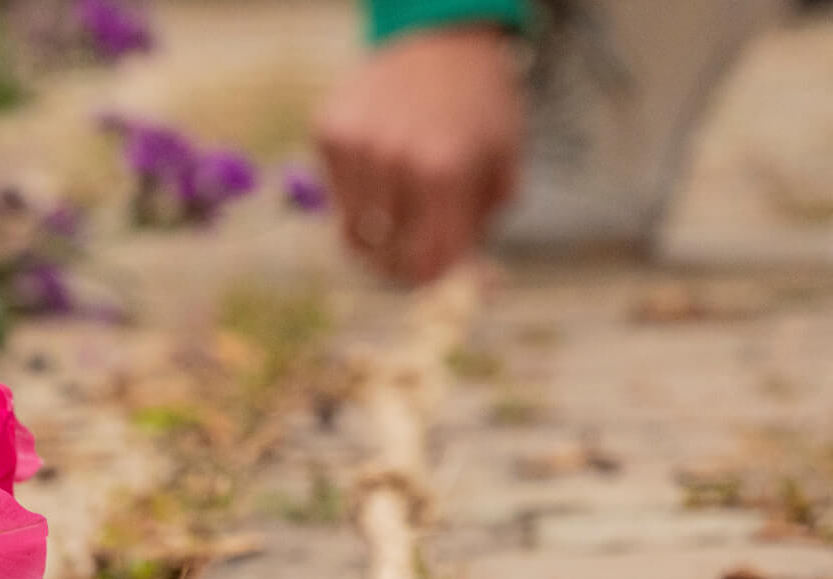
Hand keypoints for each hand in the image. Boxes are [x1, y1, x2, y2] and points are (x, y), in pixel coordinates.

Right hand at [316, 24, 522, 284]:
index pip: (423, 266)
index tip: (431, 273)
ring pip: (355, 232)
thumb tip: (472, 289)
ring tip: (398, 209)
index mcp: (444, 173)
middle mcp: (395, 160)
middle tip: (411, 252)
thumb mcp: (502, 169)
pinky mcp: (330, 130)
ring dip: (377, 231)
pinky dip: (355, 196)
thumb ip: (483, 230)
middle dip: (401, 263)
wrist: (442, 35)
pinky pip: (336, 196)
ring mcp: (357, 144)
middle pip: (385, 256)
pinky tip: (379, 171)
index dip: (428, 279)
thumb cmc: (479, 109)